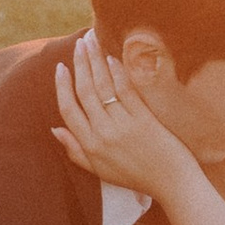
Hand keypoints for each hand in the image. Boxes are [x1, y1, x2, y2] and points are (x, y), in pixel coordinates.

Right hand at [50, 31, 196, 202]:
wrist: (170, 183)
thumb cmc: (134, 176)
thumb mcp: (98, 170)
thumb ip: (75, 150)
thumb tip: (54, 129)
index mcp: (89, 145)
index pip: (68, 110)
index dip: (62, 86)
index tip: (60, 67)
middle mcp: (103, 133)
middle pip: (85, 91)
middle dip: (80, 64)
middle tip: (78, 43)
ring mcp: (123, 125)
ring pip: (103, 86)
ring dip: (95, 60)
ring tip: (91, 41)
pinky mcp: (143, 118)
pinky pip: (126, 90)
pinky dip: (117, 72)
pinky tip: (112, 57)